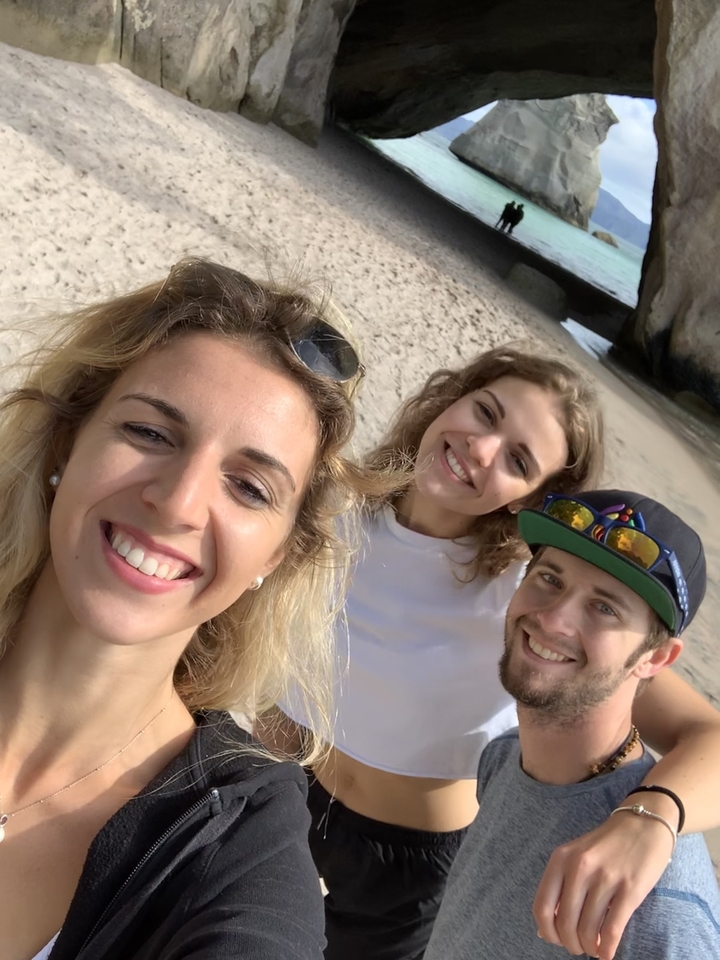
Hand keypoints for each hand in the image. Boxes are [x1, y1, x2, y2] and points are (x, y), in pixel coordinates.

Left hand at [533, 811, 673, 958]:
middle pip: (565, 923)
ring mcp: (605, 877)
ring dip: (589, 947)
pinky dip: (607, 949)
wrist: (643, 824)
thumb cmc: (606, 845)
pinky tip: (607, 953)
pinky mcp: (630, 889)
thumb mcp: (576, 856)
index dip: (547, 932)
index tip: (557, 940)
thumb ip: (561, 887)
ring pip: (588, 930)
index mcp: (561, 859)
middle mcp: (579, 867)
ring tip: (594, 949)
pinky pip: (612, 930)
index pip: (542, 907)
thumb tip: (545, 930)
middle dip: (571, 944)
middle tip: (579, 947)